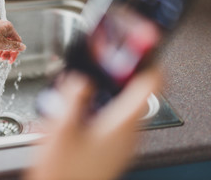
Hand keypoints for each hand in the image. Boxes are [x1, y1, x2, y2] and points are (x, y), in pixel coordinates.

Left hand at [0, 19, 25, 63]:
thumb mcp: (2, 45)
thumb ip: (14, 46)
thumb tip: (22, 47)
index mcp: (8, 27)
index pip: (17, 41)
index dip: (14, 52)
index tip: (10, 60)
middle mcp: (2, 25)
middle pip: (8, 42)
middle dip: (5, 52)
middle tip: (1, 59)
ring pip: (0, 41)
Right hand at [25, 68, 159, 179]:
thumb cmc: (64, 172)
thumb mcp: (61, 129)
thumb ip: (73, 97)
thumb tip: (81, 78)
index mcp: (123, 123)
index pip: (151, 83)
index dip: (147, 59)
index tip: (137, 44)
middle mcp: (129, 132)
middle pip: (134, 91)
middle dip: (115, 73)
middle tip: (97, 63)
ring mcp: (122, 140)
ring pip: (122, 103)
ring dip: (105, 89)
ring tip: (81, 85)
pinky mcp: (113, 146)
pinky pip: (114, 117)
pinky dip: (101, 104)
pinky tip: (78, 108)